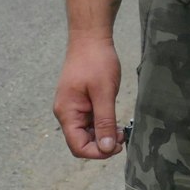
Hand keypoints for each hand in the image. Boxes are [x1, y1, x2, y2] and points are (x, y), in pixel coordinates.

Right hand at [53, 36, 123, 159]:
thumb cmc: (96, 61)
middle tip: (123, 136)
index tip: (118, 146)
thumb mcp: (104, 93)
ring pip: (86, 133)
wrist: (90, 37)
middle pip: (81, 142)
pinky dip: (102, 125)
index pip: (78, 147)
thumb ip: (105, 122)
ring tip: (120, 128)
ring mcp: (72, 107)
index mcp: (67, 112)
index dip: (98, 152)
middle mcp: (66, 113)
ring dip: (103, 135)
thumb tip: (107, 148)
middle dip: (102, 144)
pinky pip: (89, 122)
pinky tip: (114, 119)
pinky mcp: (79, 102)